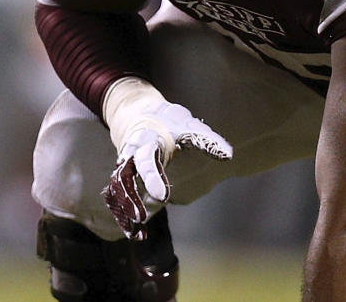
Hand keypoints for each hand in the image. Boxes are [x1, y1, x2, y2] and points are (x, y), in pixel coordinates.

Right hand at [102, 100, 231, 238]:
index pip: (146, 159)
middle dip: (131, 198)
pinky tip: (133, 232)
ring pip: (117, 189)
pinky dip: (121, 213)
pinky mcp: (122, 176)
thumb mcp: (189, 126)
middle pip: (125, 176)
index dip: (152, 178)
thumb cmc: (170, 121)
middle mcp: (130, 154)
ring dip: (124, 210)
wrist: (141, 112)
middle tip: (140, 218)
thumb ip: (207, 141)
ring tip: (136, 232)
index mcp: (147, 140)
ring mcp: (123, 166)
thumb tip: (229, 156)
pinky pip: (116, 195)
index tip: (162, 198)